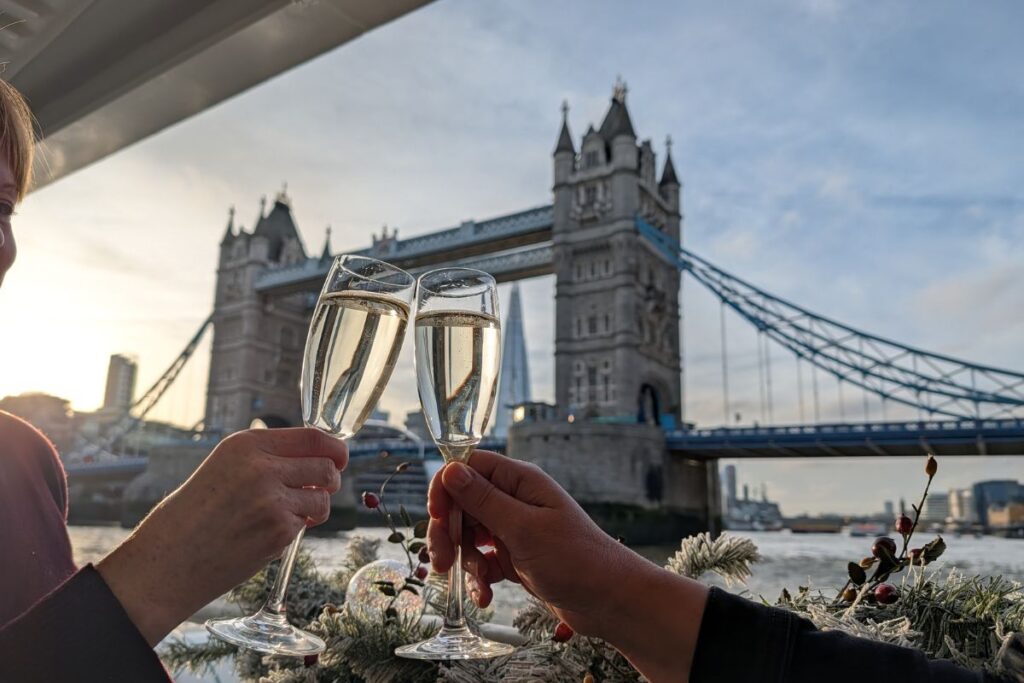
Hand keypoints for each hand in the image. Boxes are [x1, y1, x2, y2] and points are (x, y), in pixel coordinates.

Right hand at [97, 427, 347, 644]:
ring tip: (290, 514)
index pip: (313, 437)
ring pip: (323, 499)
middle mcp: (262, 467)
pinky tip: (266, 534)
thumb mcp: (224, 467)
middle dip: (330, 480)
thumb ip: (265, 457)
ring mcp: (272, 501)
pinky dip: (294, 530)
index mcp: (247, 444)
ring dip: (316, 508)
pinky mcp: (278, 532)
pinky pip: (305, 525)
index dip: (334, 448)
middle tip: (320, 490)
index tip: (340, 457)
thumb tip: (313, 457)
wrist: (167, 562)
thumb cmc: (192, 515)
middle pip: (326, 467)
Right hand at [428, 450, 637, 635]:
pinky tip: (485, 596)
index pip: (469, 467)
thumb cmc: (576, 559)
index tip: (436, 515)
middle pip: (463, 504)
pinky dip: (480, 577)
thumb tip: (451, 470)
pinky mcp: (516, 556)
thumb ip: (484, 500)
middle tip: (441, 561)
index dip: (446, 487)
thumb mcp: (523, 529)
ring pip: (470, 535)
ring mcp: (515, 529)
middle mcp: (516, 500)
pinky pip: (484, 560)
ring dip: (464, 560)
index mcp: (520, 482)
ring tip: (476, 584)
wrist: (609, 600)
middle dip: (448, 532)